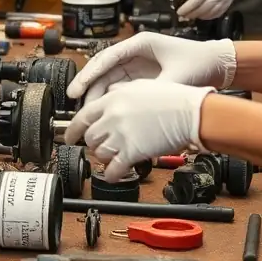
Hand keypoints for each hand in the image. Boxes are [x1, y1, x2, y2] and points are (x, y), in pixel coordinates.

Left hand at [65, 79, 214, 181]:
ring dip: (104, 158)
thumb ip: (120, 91)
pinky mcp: (132, 152)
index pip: (83, 116)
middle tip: (102, 146)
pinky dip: (111, 174)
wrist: (191, 112)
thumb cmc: (174, 99)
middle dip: (94, 144)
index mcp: (114, 99)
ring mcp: (121, 135)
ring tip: (114, 156)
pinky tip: (115, 173)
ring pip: (98, 153)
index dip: (73, 130)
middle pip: (89, 137)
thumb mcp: (141, 86)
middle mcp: (113, 116)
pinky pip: (112, 169)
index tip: (70, 137)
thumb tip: (110, 93)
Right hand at [67, 31, 236, 102]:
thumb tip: (138, 107)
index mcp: (141, 44)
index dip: (90, 73)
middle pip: (104, 68)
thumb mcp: (177, 76)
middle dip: (89, 84)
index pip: (108, 57)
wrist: (217, 64)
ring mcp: (138, 65)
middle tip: (75, 100)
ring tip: (87, 111)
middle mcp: (135, 53)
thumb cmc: (199, 62)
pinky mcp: (142, 77)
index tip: (78, 88)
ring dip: (98, 93)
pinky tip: (104, 111)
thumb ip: (157, 90)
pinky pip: (120, 87)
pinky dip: (111, 97)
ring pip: (110, 78)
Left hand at [178, 0, 250, 19]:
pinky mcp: (227, 6)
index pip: (195, 1)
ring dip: (197, 17)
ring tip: (188, 17)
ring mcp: (223, 3)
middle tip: (181, 17)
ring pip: (208, 14)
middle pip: (201, 10)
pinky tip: (201, 16)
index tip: (178, 12)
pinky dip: (207, 17)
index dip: (186, 8)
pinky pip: (215, 15)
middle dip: (190, 15)